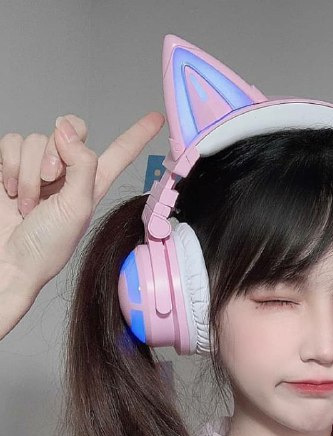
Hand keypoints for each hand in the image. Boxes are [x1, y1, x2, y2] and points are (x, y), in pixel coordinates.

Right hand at [0, 111, 164, 337]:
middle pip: (70, 131)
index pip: (119, 153)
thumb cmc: (47, 245)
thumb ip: (81, 166)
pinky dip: (10, 165)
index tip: (156, 118)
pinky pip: (12, 142)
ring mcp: (38, 168)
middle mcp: (68, 172)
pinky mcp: (11, 165)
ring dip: (28, 171)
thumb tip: (68, 131)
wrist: (8, 258)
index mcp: (93, 184)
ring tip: (28, 202)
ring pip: (36, 139)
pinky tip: (10, 190)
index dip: (137, 135)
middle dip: (56, 152)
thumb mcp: (77, 208)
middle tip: (50, 181)